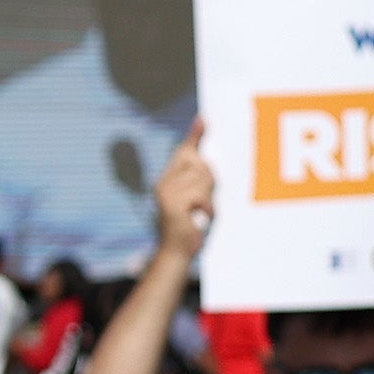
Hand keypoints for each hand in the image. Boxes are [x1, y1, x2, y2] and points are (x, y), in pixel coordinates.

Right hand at [151, 125, 214, 263]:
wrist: (175, 253)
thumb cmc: (188, 226)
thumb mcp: (195, 199)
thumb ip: (198, 180)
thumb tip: (207, 161)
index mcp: (167, 180)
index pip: (184, 152)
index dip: (195, 135)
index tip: (203, 120)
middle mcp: (163, 183)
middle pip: (200, 165)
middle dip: (209, 182)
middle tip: (202, 203)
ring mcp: (166, 193)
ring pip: (202, 180)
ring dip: (208, 198)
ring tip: (199, 213)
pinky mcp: (173, 204)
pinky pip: (200, 196)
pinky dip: (206, 209)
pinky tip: (198, 218)